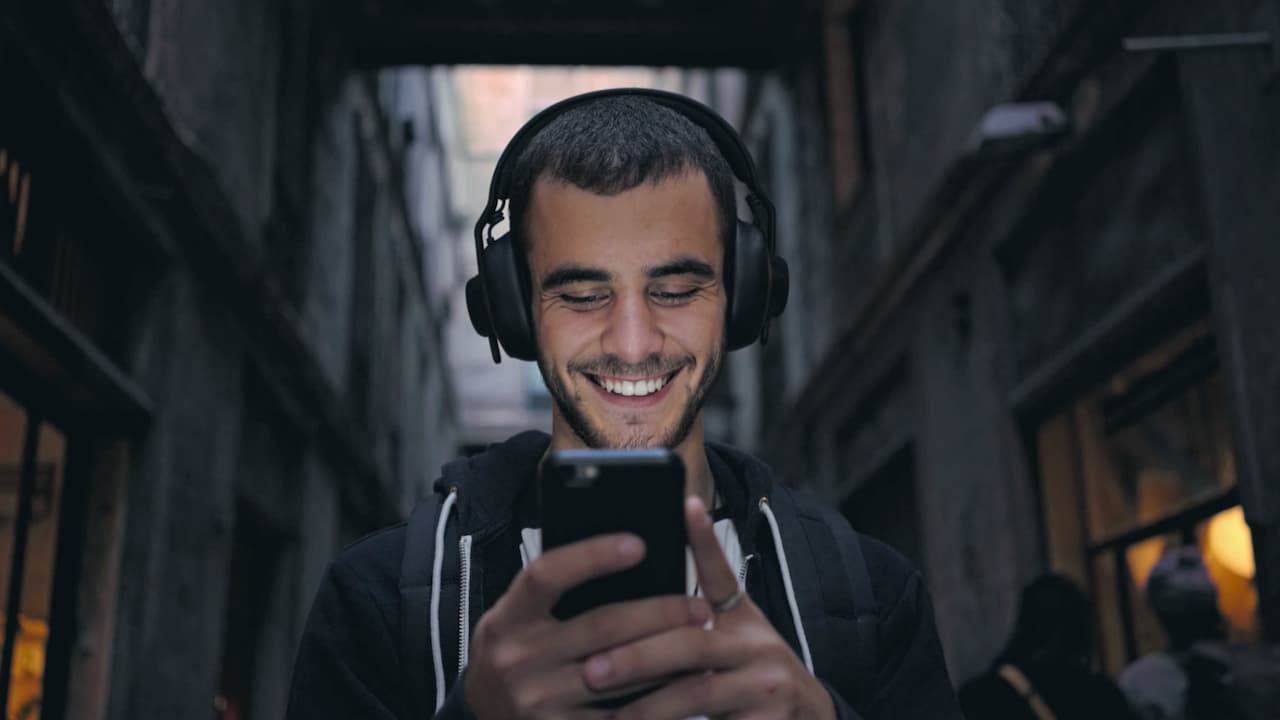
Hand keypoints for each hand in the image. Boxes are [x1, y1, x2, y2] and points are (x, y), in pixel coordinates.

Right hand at [464, 533, 712, 718]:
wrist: (484, 714)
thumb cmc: (514, 651)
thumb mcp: (515, 616)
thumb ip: (553, 594)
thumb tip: (623, 556)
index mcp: (508, 618)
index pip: (547, 575)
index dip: (592, 555)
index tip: (638, 544)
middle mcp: (520, 658)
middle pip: (600, 626)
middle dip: (659, 613)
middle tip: (699, 605)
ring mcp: (540, 700)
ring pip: (620, 673)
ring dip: (667, 656)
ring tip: (700, 640)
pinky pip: (619, 714)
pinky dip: (654, 697)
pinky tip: (680, 682)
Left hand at [580, 497, 836, 719]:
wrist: (809, 718)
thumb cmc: (754, 669)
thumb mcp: (738, 627)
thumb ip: (705, 590)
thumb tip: (679, 522)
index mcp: (745, 619)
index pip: (722, 573)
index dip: (704, 540)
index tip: (685, 506)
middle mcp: (762, 649)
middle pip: (693, 645)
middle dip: (638, 657)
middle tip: (592, 670)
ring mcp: (769, 690)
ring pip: (697, 695)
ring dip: (646, 707)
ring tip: (608, 715)